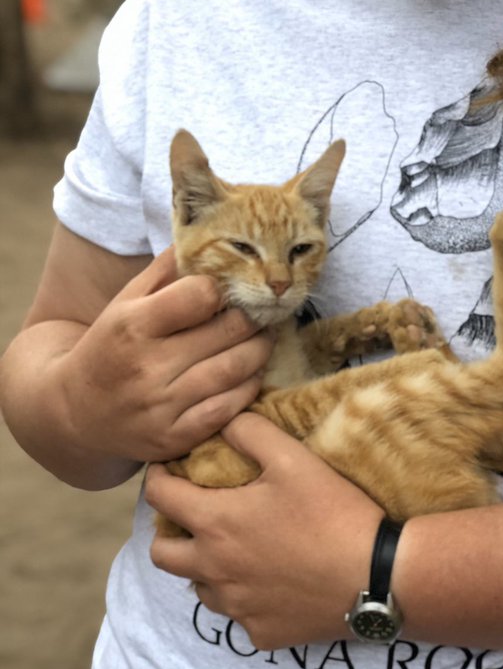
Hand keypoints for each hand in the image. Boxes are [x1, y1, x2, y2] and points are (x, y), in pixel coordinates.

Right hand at [62, 249, 270, 463]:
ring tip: (263, 337)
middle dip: (253, 316)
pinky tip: (248, 372)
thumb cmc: (109, 346)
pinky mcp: (175, 438)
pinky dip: (249, 386)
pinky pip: (231, 408)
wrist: (73, 413)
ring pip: (237, 369)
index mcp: (134, 325)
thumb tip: (204, 230)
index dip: (221, 289)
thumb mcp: (126, 301)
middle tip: (263, 310)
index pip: (202, 295)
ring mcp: (163, 407)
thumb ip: (166, 269)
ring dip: (261, 349)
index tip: (225, 291)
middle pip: (229, 331)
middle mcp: (147, 367)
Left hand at [146, 412, 383, 649]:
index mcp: (215, 523)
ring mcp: (236, 607)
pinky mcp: (261, 634)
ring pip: (199, 587)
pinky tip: (273, 581)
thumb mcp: (293, 457)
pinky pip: (239, 614)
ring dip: (206, 566)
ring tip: (236, 549)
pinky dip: (245, 596)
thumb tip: (223, 421)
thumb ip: (250, 432)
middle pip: (161, 555)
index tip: (166, 470)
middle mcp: (213, 570)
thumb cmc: (331, 511)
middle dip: (168, 531)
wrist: (374, 576)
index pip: (160, 498)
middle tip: (194, 516)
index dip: (157, 478)